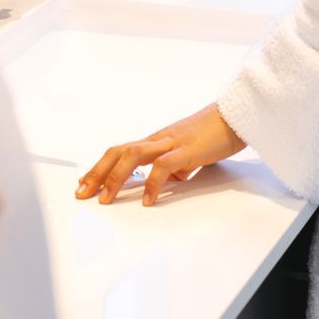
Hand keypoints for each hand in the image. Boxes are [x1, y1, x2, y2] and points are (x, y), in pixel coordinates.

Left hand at [74, 102, 245, 206]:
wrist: (236, 117)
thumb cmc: (214, 134)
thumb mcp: (188, 154)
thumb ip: (175, 166)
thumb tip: (166, 181)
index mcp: (156, 141)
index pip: (120, 151)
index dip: (100, 167)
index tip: (84, 183)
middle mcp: (158, 140)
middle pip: (118, 151)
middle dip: (97, 172)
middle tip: (82, 193)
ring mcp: (171, 143)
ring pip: (133, 156)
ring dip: (115, 177)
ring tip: (105, 198)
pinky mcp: (187, 150)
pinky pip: (163, 166)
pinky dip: (152, 184)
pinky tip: (147, 201)